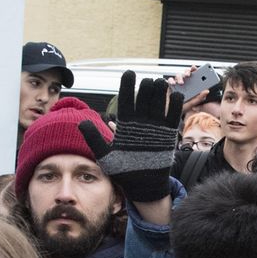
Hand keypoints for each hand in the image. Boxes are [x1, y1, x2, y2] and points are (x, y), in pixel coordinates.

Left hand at [79, 70, 182, 201]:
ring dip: (160, 92)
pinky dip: (174, 105)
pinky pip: (172, 116)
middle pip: (144, 99)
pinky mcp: (167, 133)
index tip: (129, 73)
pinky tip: (175, 95)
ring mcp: (155, 127)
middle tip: (148, 80)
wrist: (143, 184)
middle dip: (146, 87)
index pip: (126, 100)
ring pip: (158, 103)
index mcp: (126, 124)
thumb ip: (95, 139)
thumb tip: (81, 122)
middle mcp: (141, 122)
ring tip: (161, 83)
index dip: (127, 86)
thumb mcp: (106, 155)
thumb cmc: (123, 170)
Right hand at [166, 65, 209, 113]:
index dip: (197, 72)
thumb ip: (198, 98)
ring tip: (181, 83)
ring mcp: (175, 85)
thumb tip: (207, 91)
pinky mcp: (168, 86)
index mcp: (190, 88)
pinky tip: (173, 84)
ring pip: (178, 76)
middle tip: (189, 74)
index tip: (198, 69)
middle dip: (188, 72)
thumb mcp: (190, 105)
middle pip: (186, 75)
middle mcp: (183, 85)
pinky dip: (171, 80)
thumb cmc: (179, 109)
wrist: (166, 114)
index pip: (195, 78)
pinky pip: (169, 80)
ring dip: (180, 77)